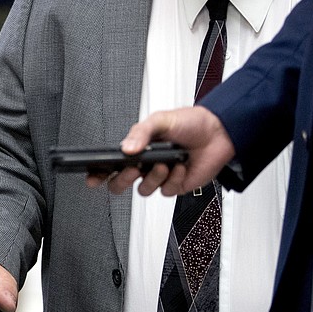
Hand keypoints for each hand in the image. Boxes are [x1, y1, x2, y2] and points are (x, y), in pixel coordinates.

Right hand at [91, 106, 234, 196]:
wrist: (219, 132)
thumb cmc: (190, 123)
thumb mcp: (160, 120)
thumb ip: (140, 132)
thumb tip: (126, 148)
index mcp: (136, 148)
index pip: (110, 164)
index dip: (98, 173)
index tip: (92, 178)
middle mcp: (145, 164)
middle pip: (120, 183)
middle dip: (123, 179)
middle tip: (133, 169)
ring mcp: (159, 176)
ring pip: (143, 190)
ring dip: (153, 178)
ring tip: (164, 164)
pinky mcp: (175, 185)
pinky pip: (166, 191)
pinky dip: (174, 179)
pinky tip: (180, 166)